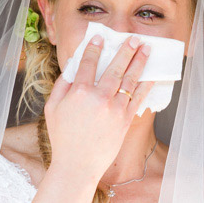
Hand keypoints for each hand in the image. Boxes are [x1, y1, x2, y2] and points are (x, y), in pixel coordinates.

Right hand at [44, 35, 154, 182]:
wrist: (78, 165)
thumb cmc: (62, 139)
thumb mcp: (52, 109)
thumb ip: (61, 86)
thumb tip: (73, 70)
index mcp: (79, 92)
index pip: (88, 63)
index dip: (94, 48)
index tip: (100, 38)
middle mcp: (99, 98)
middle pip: (115, 67)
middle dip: (126, 50)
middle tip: (134, 38)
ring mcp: (114, 109)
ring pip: (129, 80)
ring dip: (139, 62)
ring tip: (147, 49)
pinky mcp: (125, 121)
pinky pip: (138, 98)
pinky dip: (145, 85)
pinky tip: (151, 75)